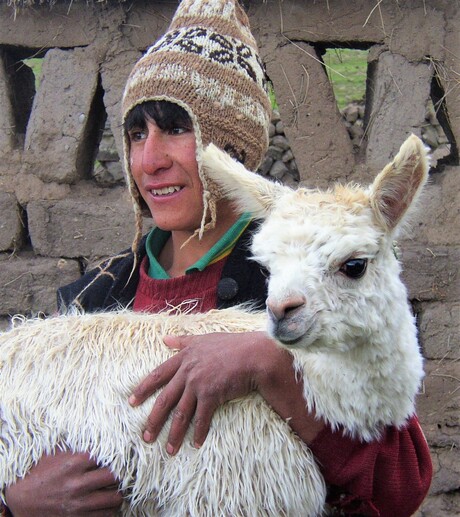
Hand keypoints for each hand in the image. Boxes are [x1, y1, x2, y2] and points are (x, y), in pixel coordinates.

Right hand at [4, 449, 122, 516]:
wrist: (20, 501)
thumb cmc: (39, 474)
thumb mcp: (54, 453)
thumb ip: (76, 445)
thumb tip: (96, 431)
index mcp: (74, 464)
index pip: (108, 455)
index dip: (115, 454)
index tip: (118, 454)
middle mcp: (79, 484)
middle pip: (115, 477)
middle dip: (119, 473)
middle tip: (119, 472)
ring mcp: (80, 504)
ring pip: (115, 498)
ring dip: (117, 492)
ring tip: (114, 488)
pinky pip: (106, 516)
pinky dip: (110, 510)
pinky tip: (106, 503)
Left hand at [129, 331, 324, 454]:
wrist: (253, 354)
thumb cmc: (231, 345)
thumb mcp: (203, 339)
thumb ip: (183, 341)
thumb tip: (165, 339)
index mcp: (184, 358)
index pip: (157, 375)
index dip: (144, 389)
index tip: (131, 401)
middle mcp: (187, 372)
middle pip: (165, 399)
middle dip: (153, 419)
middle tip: (145, 436)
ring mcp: (198, 384)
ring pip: (181, 413)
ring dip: (174, 433)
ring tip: (168, 449)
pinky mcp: (212, 395)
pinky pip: (202, 418)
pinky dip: (199, 432)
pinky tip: (196, 444)